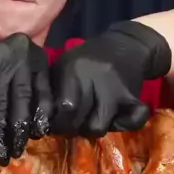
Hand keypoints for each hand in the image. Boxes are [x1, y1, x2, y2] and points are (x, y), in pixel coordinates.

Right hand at [0, 32, 52, 165]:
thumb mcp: (5, 84)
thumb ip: (22, 99)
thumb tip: (38, 132)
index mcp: (32, 52)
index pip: (44, 90)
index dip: (41, 116)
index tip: (38, 136)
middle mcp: (21, 51)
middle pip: (25, 98)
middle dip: (20, 129)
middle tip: (19, 151)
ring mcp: (1, 59)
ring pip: (5, 105)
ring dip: (4, 135)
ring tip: (4, 156)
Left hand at [49, 20, 171, 136]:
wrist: (126, 44)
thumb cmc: (88, 58)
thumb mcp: (64, 64)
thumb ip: (53, 87)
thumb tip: (39, 115)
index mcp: (74, 70)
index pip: (65, 106)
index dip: (56, 120)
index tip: (52, 122)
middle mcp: (96, 79)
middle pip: (79, 120)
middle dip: (70, 128)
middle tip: (69, 123)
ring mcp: (117, 90)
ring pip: (99, 127)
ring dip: (91, 129)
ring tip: (88, 120)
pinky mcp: (133, 97)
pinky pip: (132, 122)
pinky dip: (123, 126)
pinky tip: (114, 119)